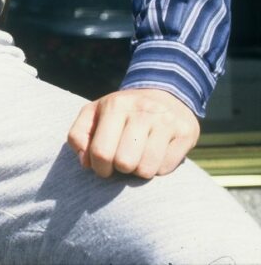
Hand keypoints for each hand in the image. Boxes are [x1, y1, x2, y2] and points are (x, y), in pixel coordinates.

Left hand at [68, 88, 199, 179]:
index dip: (99, 168)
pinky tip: (155, 155)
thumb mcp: (94, 114)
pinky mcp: (186, 132)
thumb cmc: (121, 111)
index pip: (101, 152)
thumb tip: (85, 162)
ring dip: (139, 171)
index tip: (103, 167)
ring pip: (146, 169)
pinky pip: (166, 168)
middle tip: (122, 160)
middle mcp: (142, 111)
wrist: (164, 92)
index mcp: (115, 106)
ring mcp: (166, 121)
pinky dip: (158, 169)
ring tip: (138, 158)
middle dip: (120, 169)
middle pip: (124, 163)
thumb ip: (78, 135)